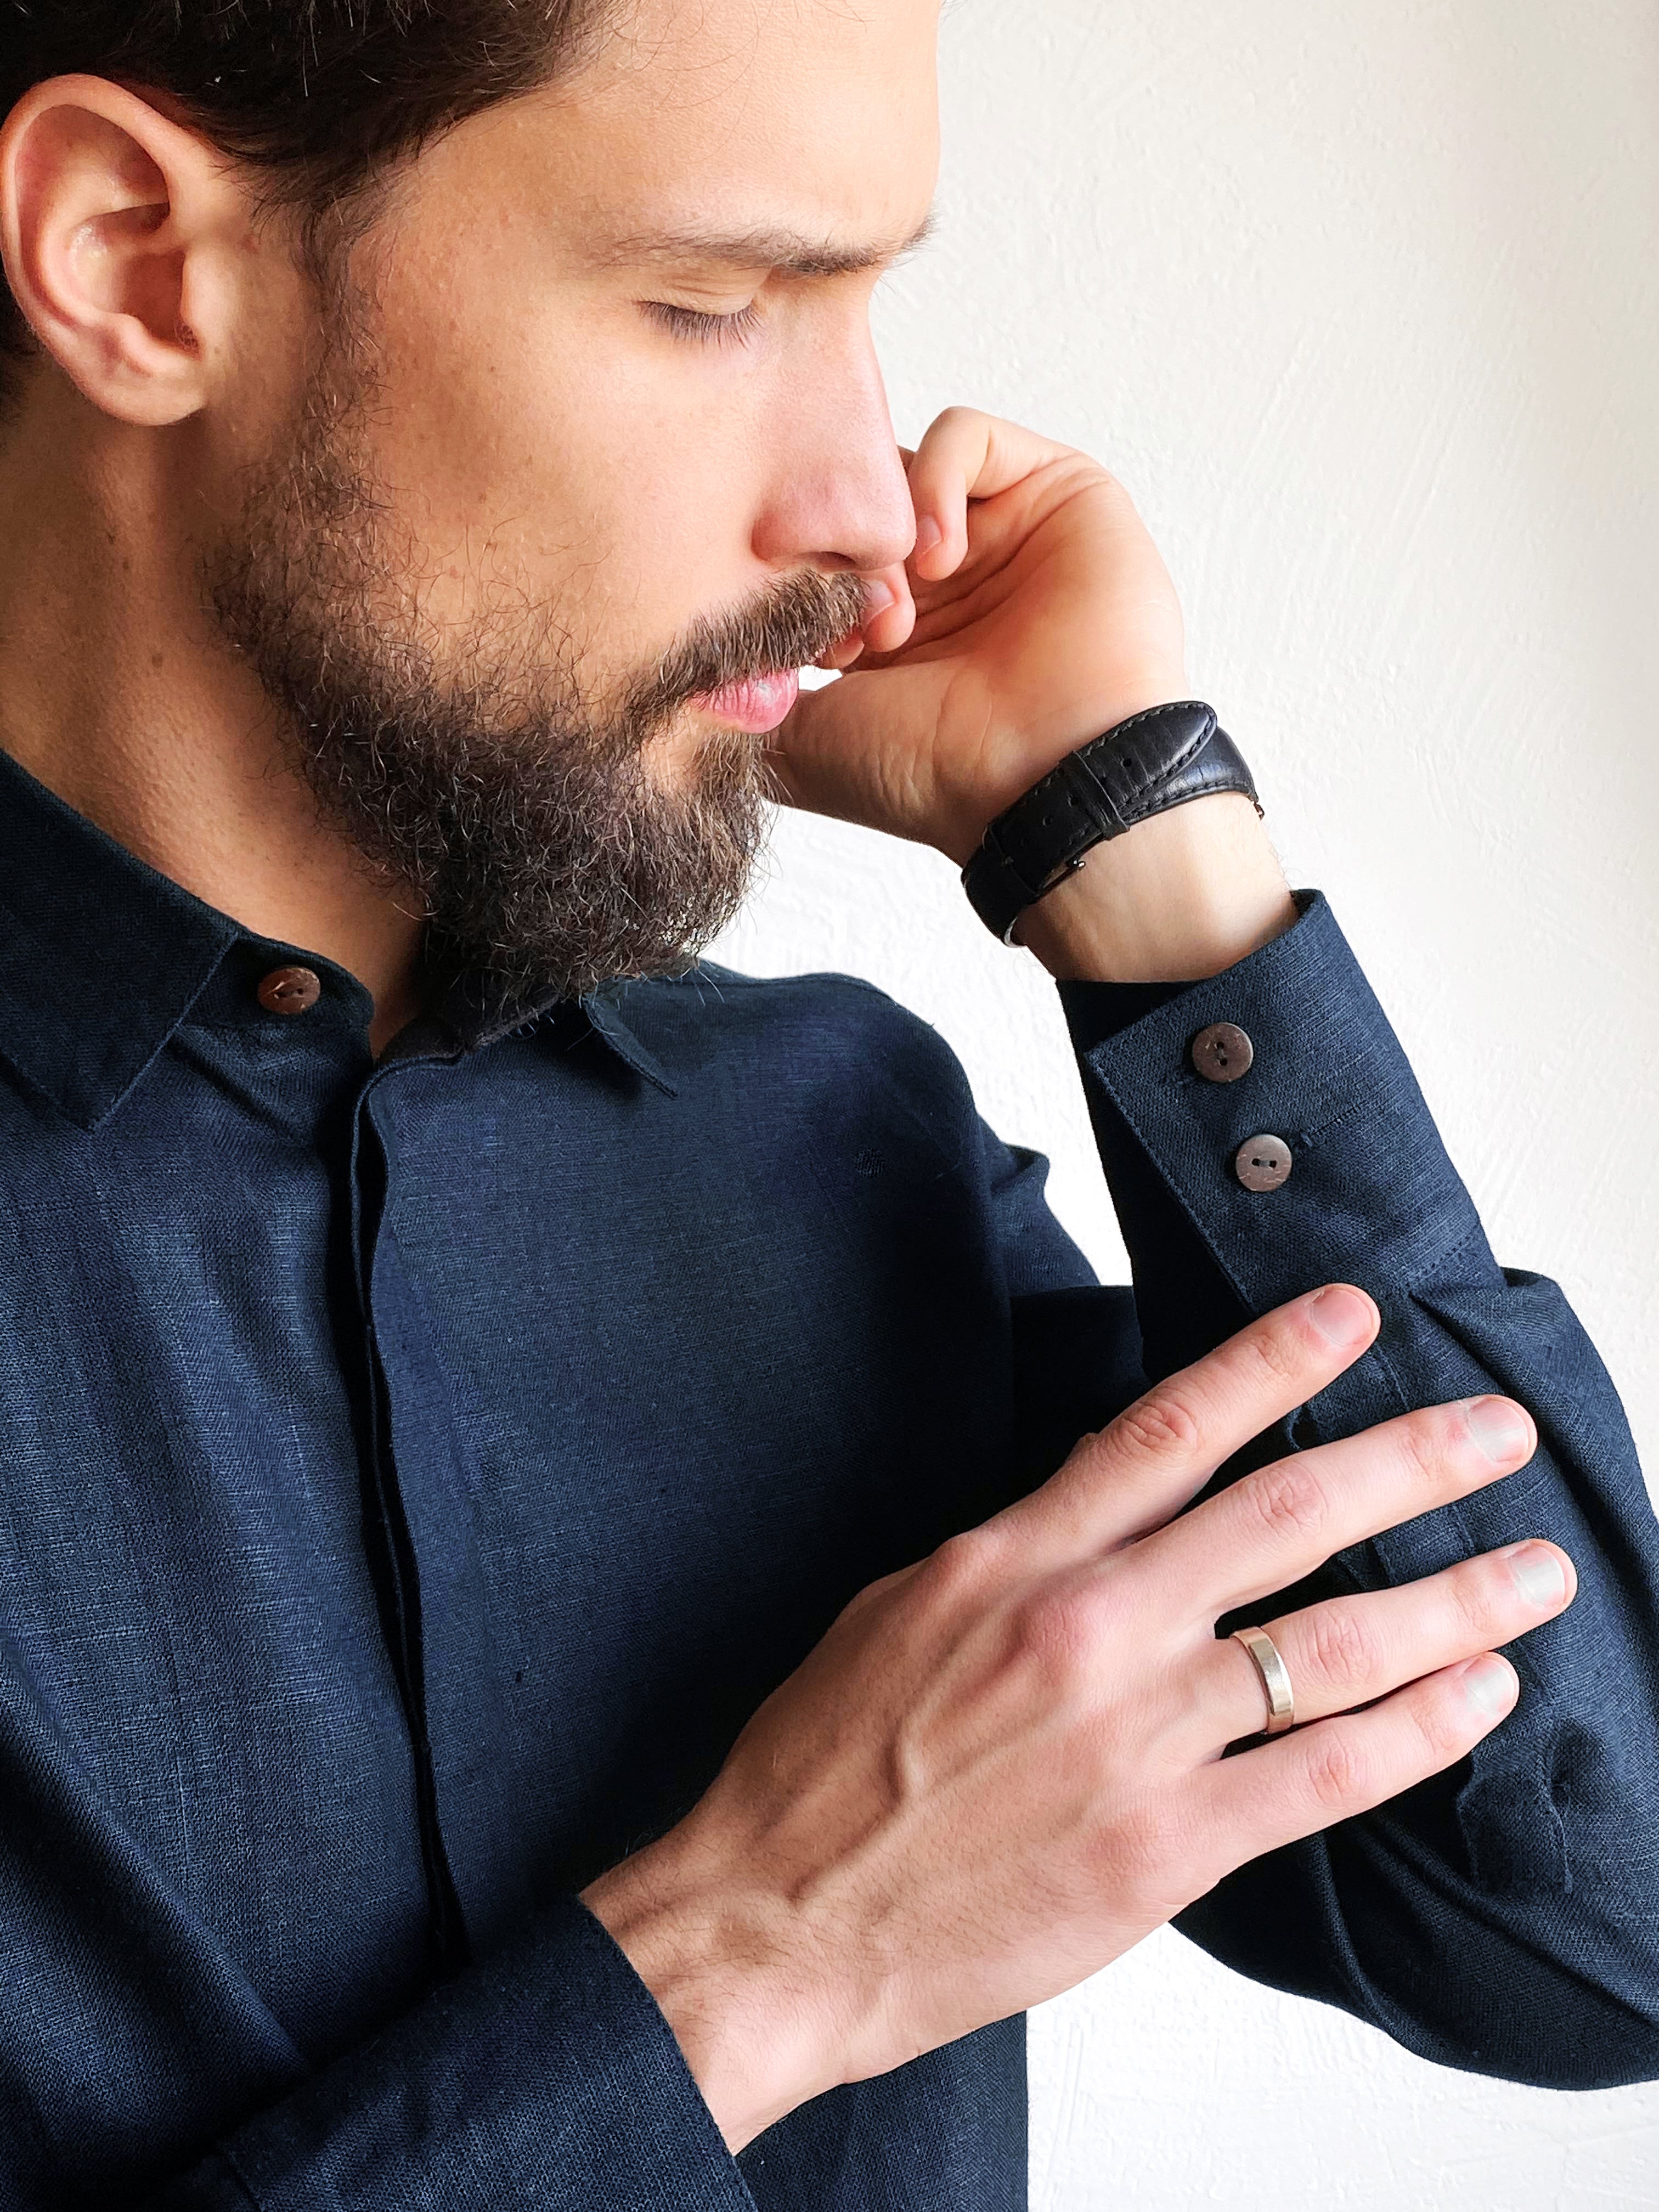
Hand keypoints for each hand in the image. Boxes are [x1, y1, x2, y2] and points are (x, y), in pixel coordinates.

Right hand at [582, 1283, 1574, 2151]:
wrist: (778, 1920)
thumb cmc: (825, 1764)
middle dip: (1408, 1461)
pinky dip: (1415, 1733)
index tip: (1353, 1318)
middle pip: (1283, 1518)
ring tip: (1532, 1571)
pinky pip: (1322, 1778)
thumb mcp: (904, 1606)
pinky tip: (1479, 1697)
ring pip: (1329, 1646)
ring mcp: (1132, 1740)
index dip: (1272, 1362)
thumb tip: (1108, 1502)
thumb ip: (1019, 1550)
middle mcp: (1087, 1629)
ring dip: (1450, 1602)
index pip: (1170, 1429)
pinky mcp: (1162, 1849)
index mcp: (1012, 1558)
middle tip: (1499, 1430)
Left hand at [766, 405, 1297, 981]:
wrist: (1048, 785)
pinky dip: (937, 478)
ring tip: (899, 600)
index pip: (815, 548)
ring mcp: (1001, 531)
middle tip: (846, 624)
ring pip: (902, 463)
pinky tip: (941, 557)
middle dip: (836, 549)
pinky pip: (966, 434)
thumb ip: (745, 703)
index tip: (795, 639)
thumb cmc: (937, 777)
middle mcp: (946, 577)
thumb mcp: (806, 745)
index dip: (792, 576)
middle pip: (856, 500)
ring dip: (885, 522)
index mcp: (890, 630)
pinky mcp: (1057, 491)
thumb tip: (675, 674)